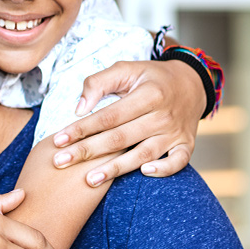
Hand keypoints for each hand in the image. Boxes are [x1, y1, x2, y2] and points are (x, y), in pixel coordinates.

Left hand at [50, 59, 202, 184]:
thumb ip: (99, 83)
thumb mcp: (126, 69)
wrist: (191, 84)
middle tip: (61, 162)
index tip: (58, 140)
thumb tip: (79, 109)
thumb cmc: (151, 77)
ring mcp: (175, 132)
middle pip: (120, 138)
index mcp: (148, 94)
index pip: (108, 116)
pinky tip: (142, 173)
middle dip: (87, 151)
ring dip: (115, 169)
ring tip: (89, 180)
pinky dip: (163, 169)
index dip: (82, 129)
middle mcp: (162, 115)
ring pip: (142, 154)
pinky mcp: (186, 145)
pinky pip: (178, 162)